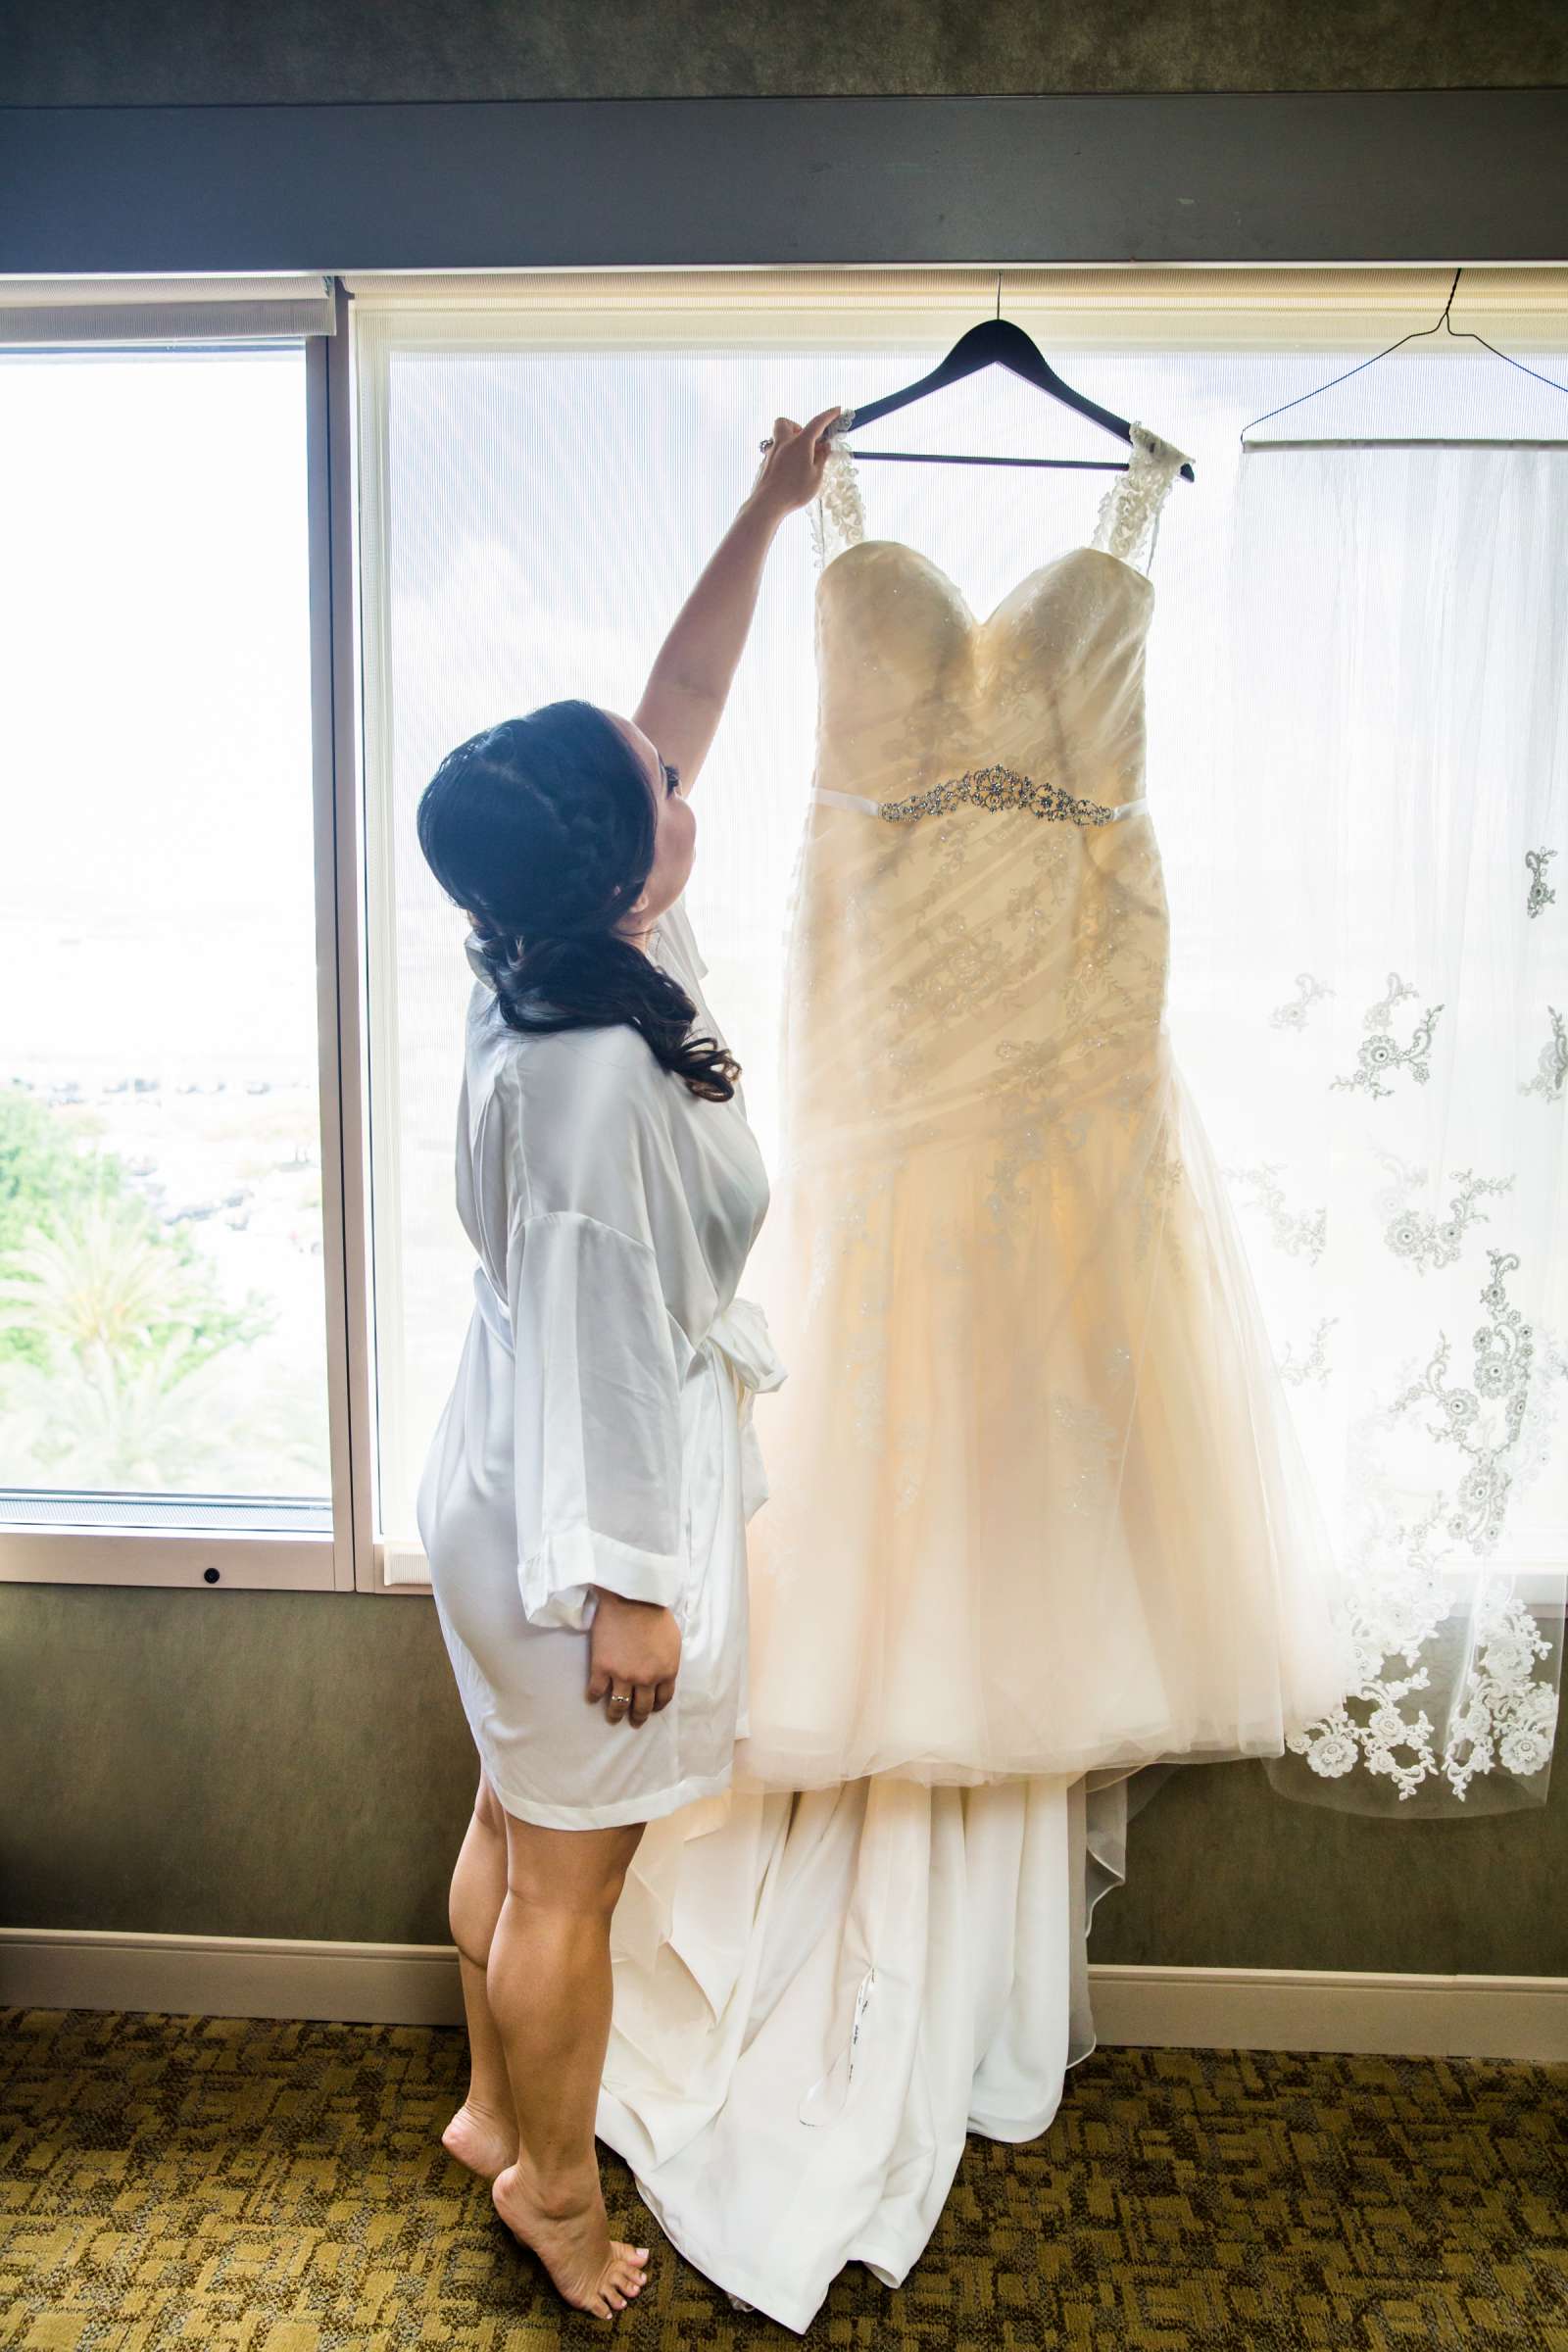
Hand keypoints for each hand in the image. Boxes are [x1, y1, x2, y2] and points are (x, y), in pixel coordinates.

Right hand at [586, 1590, 681, 1726]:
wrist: (631, 1598)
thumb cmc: (655, 1613)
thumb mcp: (673, 1640)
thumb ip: (668, 1660)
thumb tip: (662, 1672)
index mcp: (666, 1672)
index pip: (663, 1698)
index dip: (656, 1707)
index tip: (651, 1710)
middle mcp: (646, 1679)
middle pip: (642, 1707)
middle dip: (638, 1717)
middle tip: (634, 1722)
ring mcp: (623, 1676)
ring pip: (618, 1705)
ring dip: (615, 1715)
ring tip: (612, 1718)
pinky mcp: (602, 1668)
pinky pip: (597, 1690)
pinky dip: (594, 1697)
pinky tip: (592, 1698)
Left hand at [747, 406, 843, 519]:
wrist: (767, 503)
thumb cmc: (794, 491)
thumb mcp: (816, 477)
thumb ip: (821, 459)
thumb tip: (824, 447)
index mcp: (800, 443)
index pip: (817, 423)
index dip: (829, 415)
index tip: (837, 409)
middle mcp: (783, 443)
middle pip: (785, 422)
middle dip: (796, 426)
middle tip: (805, 441)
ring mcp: (771, 453)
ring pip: (778, 438)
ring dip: (789, 442)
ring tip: (798, 460)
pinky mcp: (764, 464)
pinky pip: (774, 454)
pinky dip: (783, 458)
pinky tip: (788, 473)